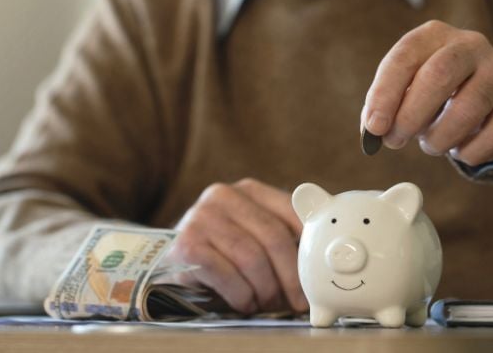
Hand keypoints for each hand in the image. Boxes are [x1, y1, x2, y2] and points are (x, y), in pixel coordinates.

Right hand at [163, 178, 308, 314]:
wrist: (172, 262)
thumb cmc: (224, 253)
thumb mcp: (254, 236)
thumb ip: (283, 238)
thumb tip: (320, 265)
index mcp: (249, 190)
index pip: (292, 212)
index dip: (309, 248)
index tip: (316, 275)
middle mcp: (223, 196)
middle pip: (274, 237)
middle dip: (290, 276)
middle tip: (297, 301)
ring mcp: (201, 217)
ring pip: (252, 258)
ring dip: (265, 289)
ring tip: (266, 302)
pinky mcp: (186, 244)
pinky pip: (227, 275)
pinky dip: (241, 295)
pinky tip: (244, 301)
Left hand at [361, 20, 492, 165]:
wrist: (485, 93)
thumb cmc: (433, 92)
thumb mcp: (405, 89)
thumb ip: (384, 107)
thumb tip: (371, 133)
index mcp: (433, 35)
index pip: (405, 57)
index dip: (385, 94)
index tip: (374, 127)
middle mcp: (469, 44)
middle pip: (439, 75)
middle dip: (411, 115)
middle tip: (396, 141)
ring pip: (469, 107)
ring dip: (441, 137)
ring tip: (430, 145)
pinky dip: (471, 151)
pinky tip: (460, 151)